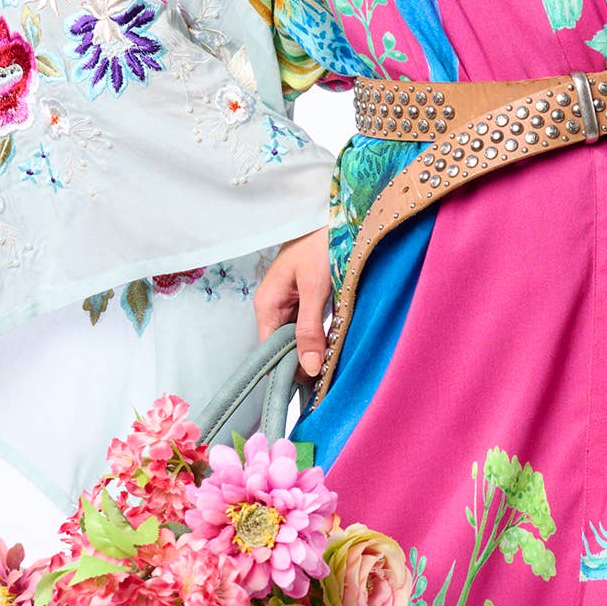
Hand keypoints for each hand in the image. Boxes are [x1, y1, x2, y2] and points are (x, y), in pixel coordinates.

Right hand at [254, 228, 331, 376]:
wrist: (338, 214)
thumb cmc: (321, 243)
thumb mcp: (315, 288)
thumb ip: (311, 328)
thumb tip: (308, 368)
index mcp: (267, 304)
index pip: (268, 352)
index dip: (285, 372)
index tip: (308, 391)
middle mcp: (275, 307)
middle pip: (283, 348)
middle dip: (303, 365)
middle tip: (327, 385)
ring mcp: (290, 304)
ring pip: (299, 339)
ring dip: (315, 352)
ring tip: (333, 372)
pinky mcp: (307, 300)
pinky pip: (311, 327)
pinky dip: (322, 338)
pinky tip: (336, 350)